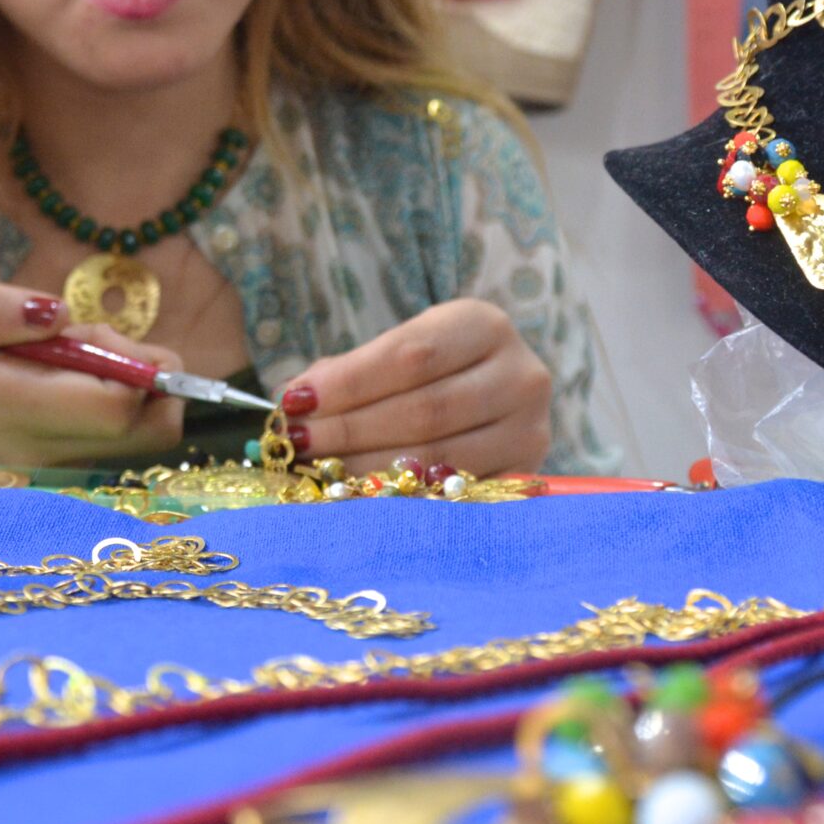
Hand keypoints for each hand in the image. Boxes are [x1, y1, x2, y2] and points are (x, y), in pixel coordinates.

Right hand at [0, 286, 184, 472]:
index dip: (133, 363)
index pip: (117, 406)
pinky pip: (122, 454)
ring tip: (69, 374)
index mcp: (12, 409)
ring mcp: (61, 480)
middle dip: (145, 377)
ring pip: (142, 443)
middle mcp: (46, 455)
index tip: (94, 335)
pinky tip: (65, 402)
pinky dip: (112, 420)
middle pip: (152, 429)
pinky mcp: (70, 489)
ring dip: (128, 397)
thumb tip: (60, 313)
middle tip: (91, 350)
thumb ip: (0, 310)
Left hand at [279, 298, 551, 476]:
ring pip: (438, 457)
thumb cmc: (435, 372)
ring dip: (366, 468)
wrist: (496, 400)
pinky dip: (401, 497)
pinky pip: (454, 495)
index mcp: (484, 326)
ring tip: (317, 470)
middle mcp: (521, 375)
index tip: (296, 402)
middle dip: (350, 430)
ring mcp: (530, 431)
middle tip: (297, 445)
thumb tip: (294, 401)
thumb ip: (350, 371)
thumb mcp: (400, 351)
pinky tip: (358, 496)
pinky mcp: (525, 478)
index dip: (349, 383)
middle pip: (424, 410)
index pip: (410, 356)